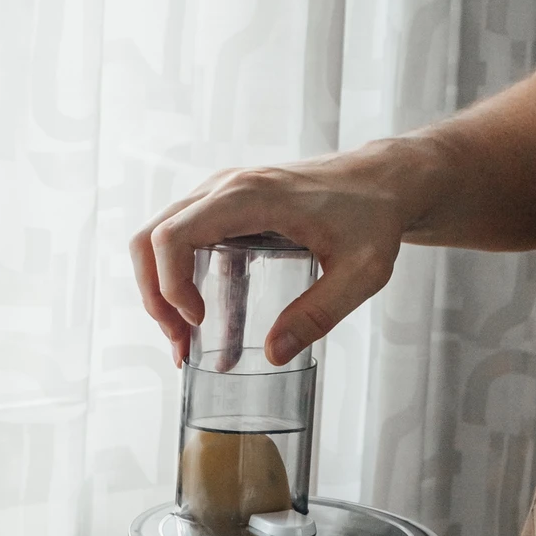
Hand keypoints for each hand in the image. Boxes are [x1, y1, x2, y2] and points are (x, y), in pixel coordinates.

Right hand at [129, 142, 423, 366]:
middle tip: (181, 344)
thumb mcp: (361, 273)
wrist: (383, 180)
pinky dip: (184, 285)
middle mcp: (225, 189)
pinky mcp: (229, 210)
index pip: (173, 235)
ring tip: (187, 343)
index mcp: (249, 196)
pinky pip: (187, 245)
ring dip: (162, 293)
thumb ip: (318, 314)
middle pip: (151, 238)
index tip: (198, 323)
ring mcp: (222, 196)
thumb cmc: (374, 217)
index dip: (170, 286)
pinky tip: (209, 329)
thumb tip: (272, 355)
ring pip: (160, 241)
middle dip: (155, 298)